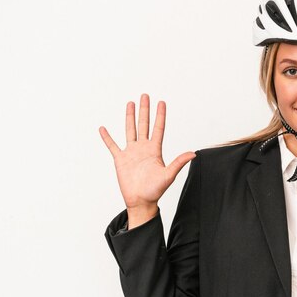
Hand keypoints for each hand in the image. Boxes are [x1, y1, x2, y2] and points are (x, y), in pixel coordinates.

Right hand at [99, 94, 195, 217]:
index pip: (158, 128)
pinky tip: (103, 128)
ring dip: (130, 117)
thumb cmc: (156, 191)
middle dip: (145, 110)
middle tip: (145, 95)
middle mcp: (143, 148)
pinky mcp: (120, 160)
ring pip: (130, 130)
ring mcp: (131, 153)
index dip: (160, 115)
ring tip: (130, 103)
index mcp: (155, 150)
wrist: (141, 201)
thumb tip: (193, 154)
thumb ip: (178, 163)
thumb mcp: (169, 175)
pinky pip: (112, 146)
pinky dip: (107, 137)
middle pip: (144, 124)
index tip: (161, 102)